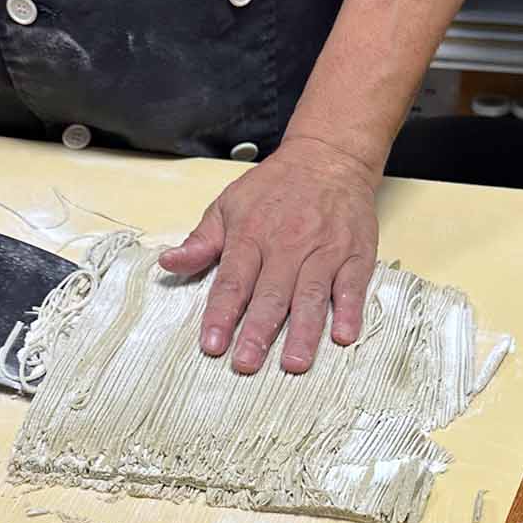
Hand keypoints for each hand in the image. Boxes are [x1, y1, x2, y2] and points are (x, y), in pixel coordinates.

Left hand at [158, 137, 378, 373]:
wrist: (328, 156)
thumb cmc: (274, 187)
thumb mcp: (228, 205)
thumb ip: (201, 241)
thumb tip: (167, 264)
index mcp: (252, 234)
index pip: (233, 281)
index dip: (221, 314)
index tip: (211, 345)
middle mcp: (288, 244)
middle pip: (271, 295)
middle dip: (258, 332)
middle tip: (246, 365)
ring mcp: (324, 251)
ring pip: (311, 296)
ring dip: (303, 332)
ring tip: (294, 364)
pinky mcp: (355, 254)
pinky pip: (352, 286)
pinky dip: (349, 311)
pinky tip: (343, 337)